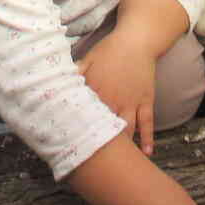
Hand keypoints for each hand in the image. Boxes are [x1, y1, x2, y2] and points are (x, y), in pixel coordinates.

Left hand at [78, 35, 158, 154]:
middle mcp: (113, 99)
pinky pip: (148, 123)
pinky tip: (146, 154)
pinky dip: (148, 139)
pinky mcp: (146, 100)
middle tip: (94, 165)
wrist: (137, 40)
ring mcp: (131, 102)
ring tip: (117, 164)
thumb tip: (56, 85)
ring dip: (122, 147)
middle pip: (104, 127)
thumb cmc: (110, 49)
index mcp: (95, 90)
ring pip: (126, 129)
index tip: (71, 147)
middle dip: (99, 146)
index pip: (84, 116)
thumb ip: (73, 75)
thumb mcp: (87, 59)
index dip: (78, 133)